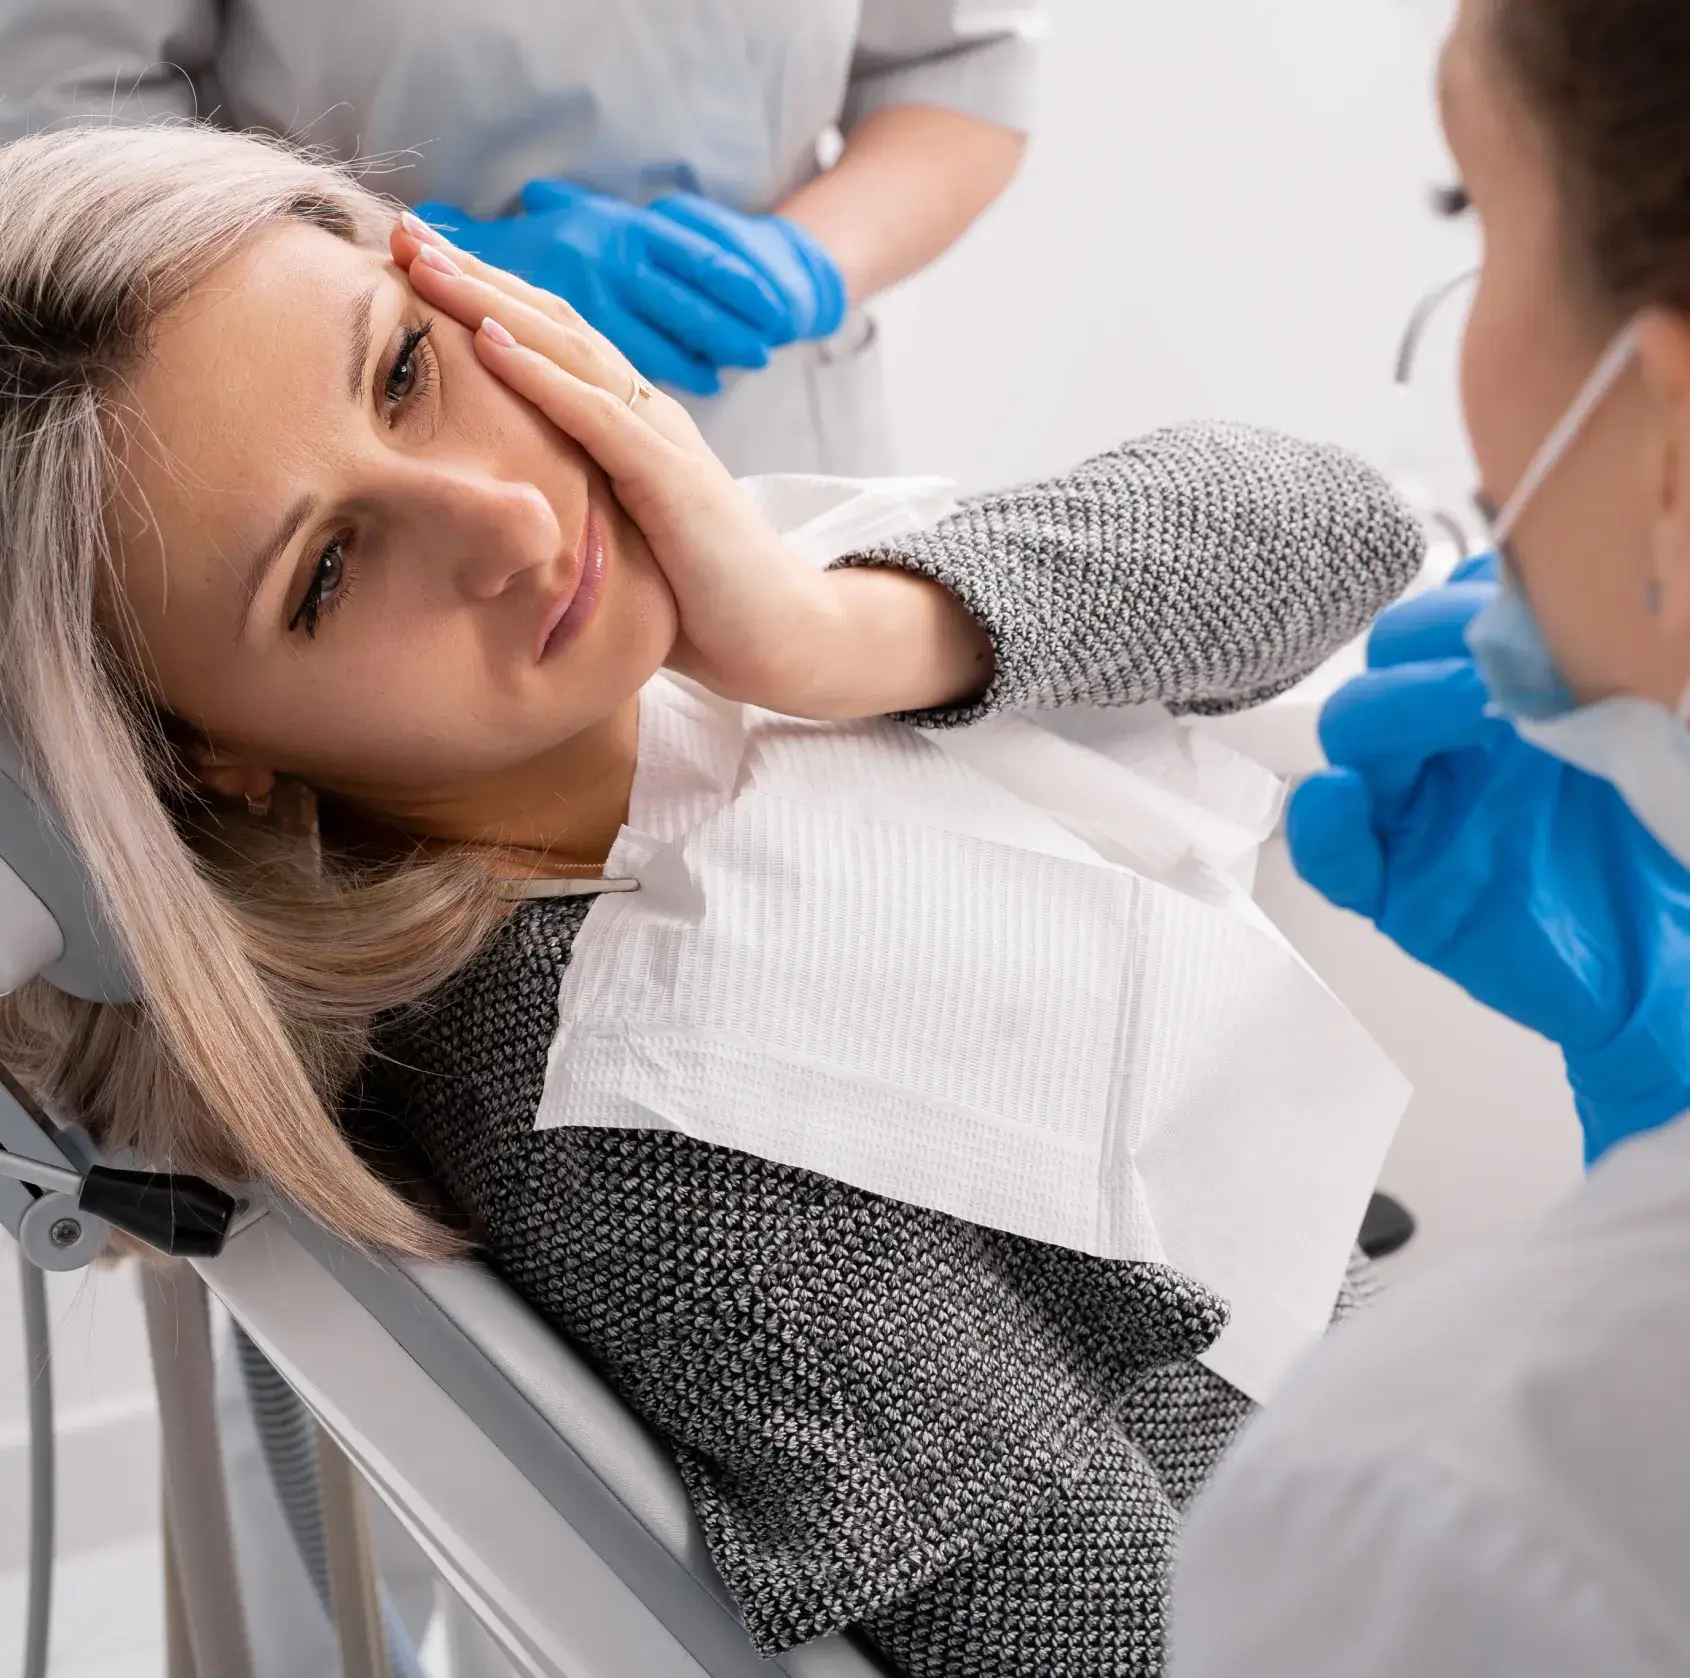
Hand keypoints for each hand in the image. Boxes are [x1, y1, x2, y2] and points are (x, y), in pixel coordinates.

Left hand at [392, 215, 986, 718]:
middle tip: (400, 232)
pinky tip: (488, 342)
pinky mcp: (672, 479)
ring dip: (490, 302)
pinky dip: (540, 375)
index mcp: (625, 425)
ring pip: (565, 349)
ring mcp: (660, 439)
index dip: (479, 297)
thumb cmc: (695, 602)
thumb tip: (492, 511)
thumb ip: (565, 507)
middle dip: (472, 275)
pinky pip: (596, 416)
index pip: (545, 342)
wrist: (780, 637)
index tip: (408, 264)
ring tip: (425, 264)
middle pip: (548, 324)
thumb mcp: (612, 541)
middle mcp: (642, 414)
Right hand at [1288, 564, 1689, 1162]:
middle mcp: (1451, 743)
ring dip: (1391, 709)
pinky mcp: (1398, 890)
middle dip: (1429, 641)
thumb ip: (1603, 663)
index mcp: (1506, 692)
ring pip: (1351, 740)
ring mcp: (1418, 813)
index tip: (1524, 598)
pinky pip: (1330, 856)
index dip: (1471, 597)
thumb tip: (1564, 589)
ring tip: (1465, 709)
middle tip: (1499, 659)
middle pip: (1386, 663)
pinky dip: (1320, 825)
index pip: (1450, 616)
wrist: (1676, 957)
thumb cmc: (1670, 839)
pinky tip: (1340, 799)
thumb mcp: (1652, 726)